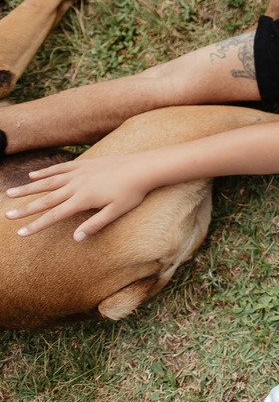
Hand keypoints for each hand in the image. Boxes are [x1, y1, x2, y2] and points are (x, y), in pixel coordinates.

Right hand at [4, 156, 153, 239]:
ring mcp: (79, 172)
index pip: (55, 215)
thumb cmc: (132, 192)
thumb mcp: (116, 212)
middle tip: (7, 215)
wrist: (143, 167)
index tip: (21, 233)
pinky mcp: (84, 163)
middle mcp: (77, 185)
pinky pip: (60, 168)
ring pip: (48, 181)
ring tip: (10, 193)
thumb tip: (76, 238)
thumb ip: (95, 224)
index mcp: (83, 199)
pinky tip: (32, 175)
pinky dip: (45, 171)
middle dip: (25, 208)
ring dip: (28, 188)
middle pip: (46, 198)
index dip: (37, 225)